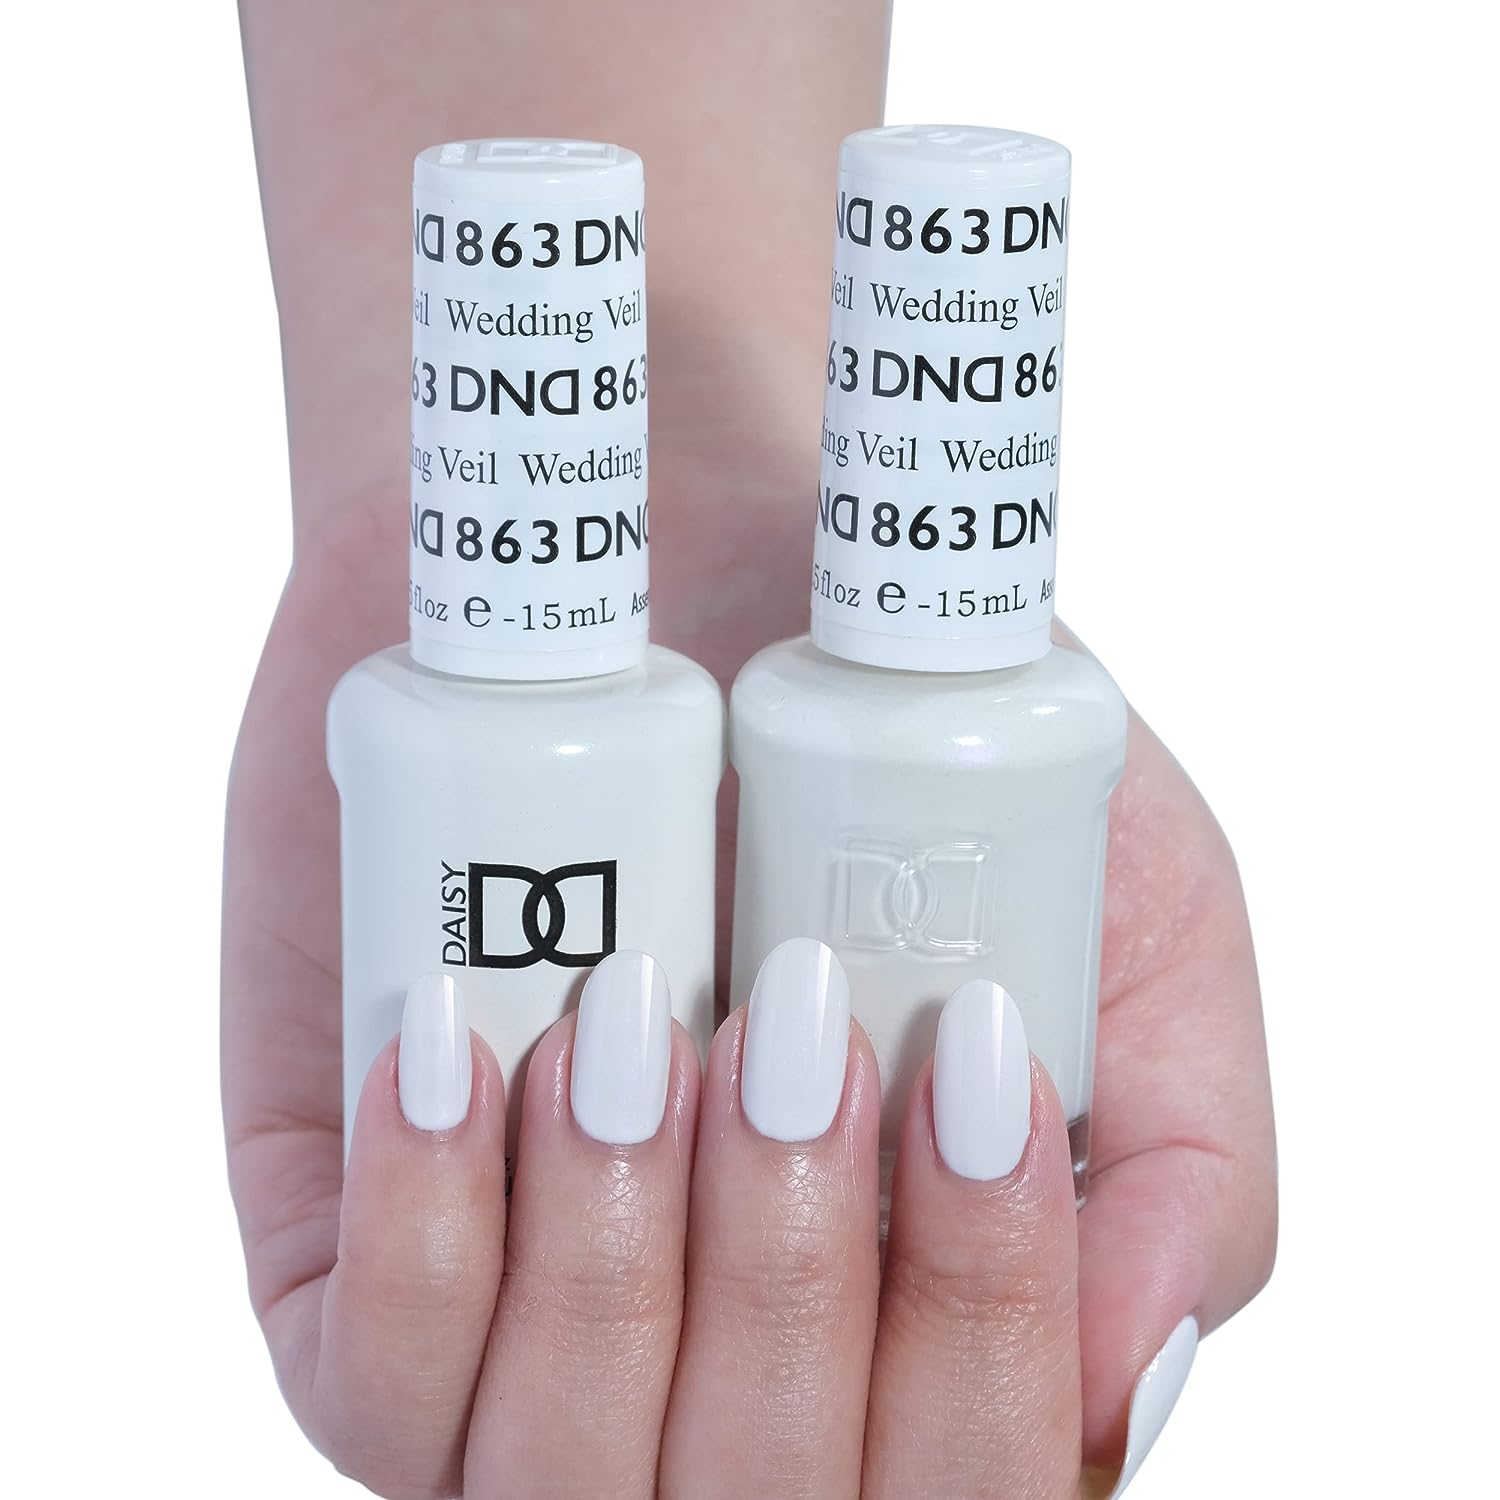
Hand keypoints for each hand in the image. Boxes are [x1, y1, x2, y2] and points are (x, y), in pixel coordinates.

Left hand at [223, 565, 1274, 1495]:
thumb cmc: (913, 751)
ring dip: (612, 1249)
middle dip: (793, 1274)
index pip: (970, 1489)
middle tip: (798, 1008)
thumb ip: (1185, 1165)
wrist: (673, 571)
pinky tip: (454, 1041)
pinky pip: (371, 1375)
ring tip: (632, 1009)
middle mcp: (729, 1364)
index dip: (979, 1327)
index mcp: (929, 1322)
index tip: (963, 1060)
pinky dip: (428, 1223)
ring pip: (552, 1473)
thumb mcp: (1134, 920)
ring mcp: (522, 1332)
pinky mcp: (348, 1251)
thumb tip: (1118, 1394)